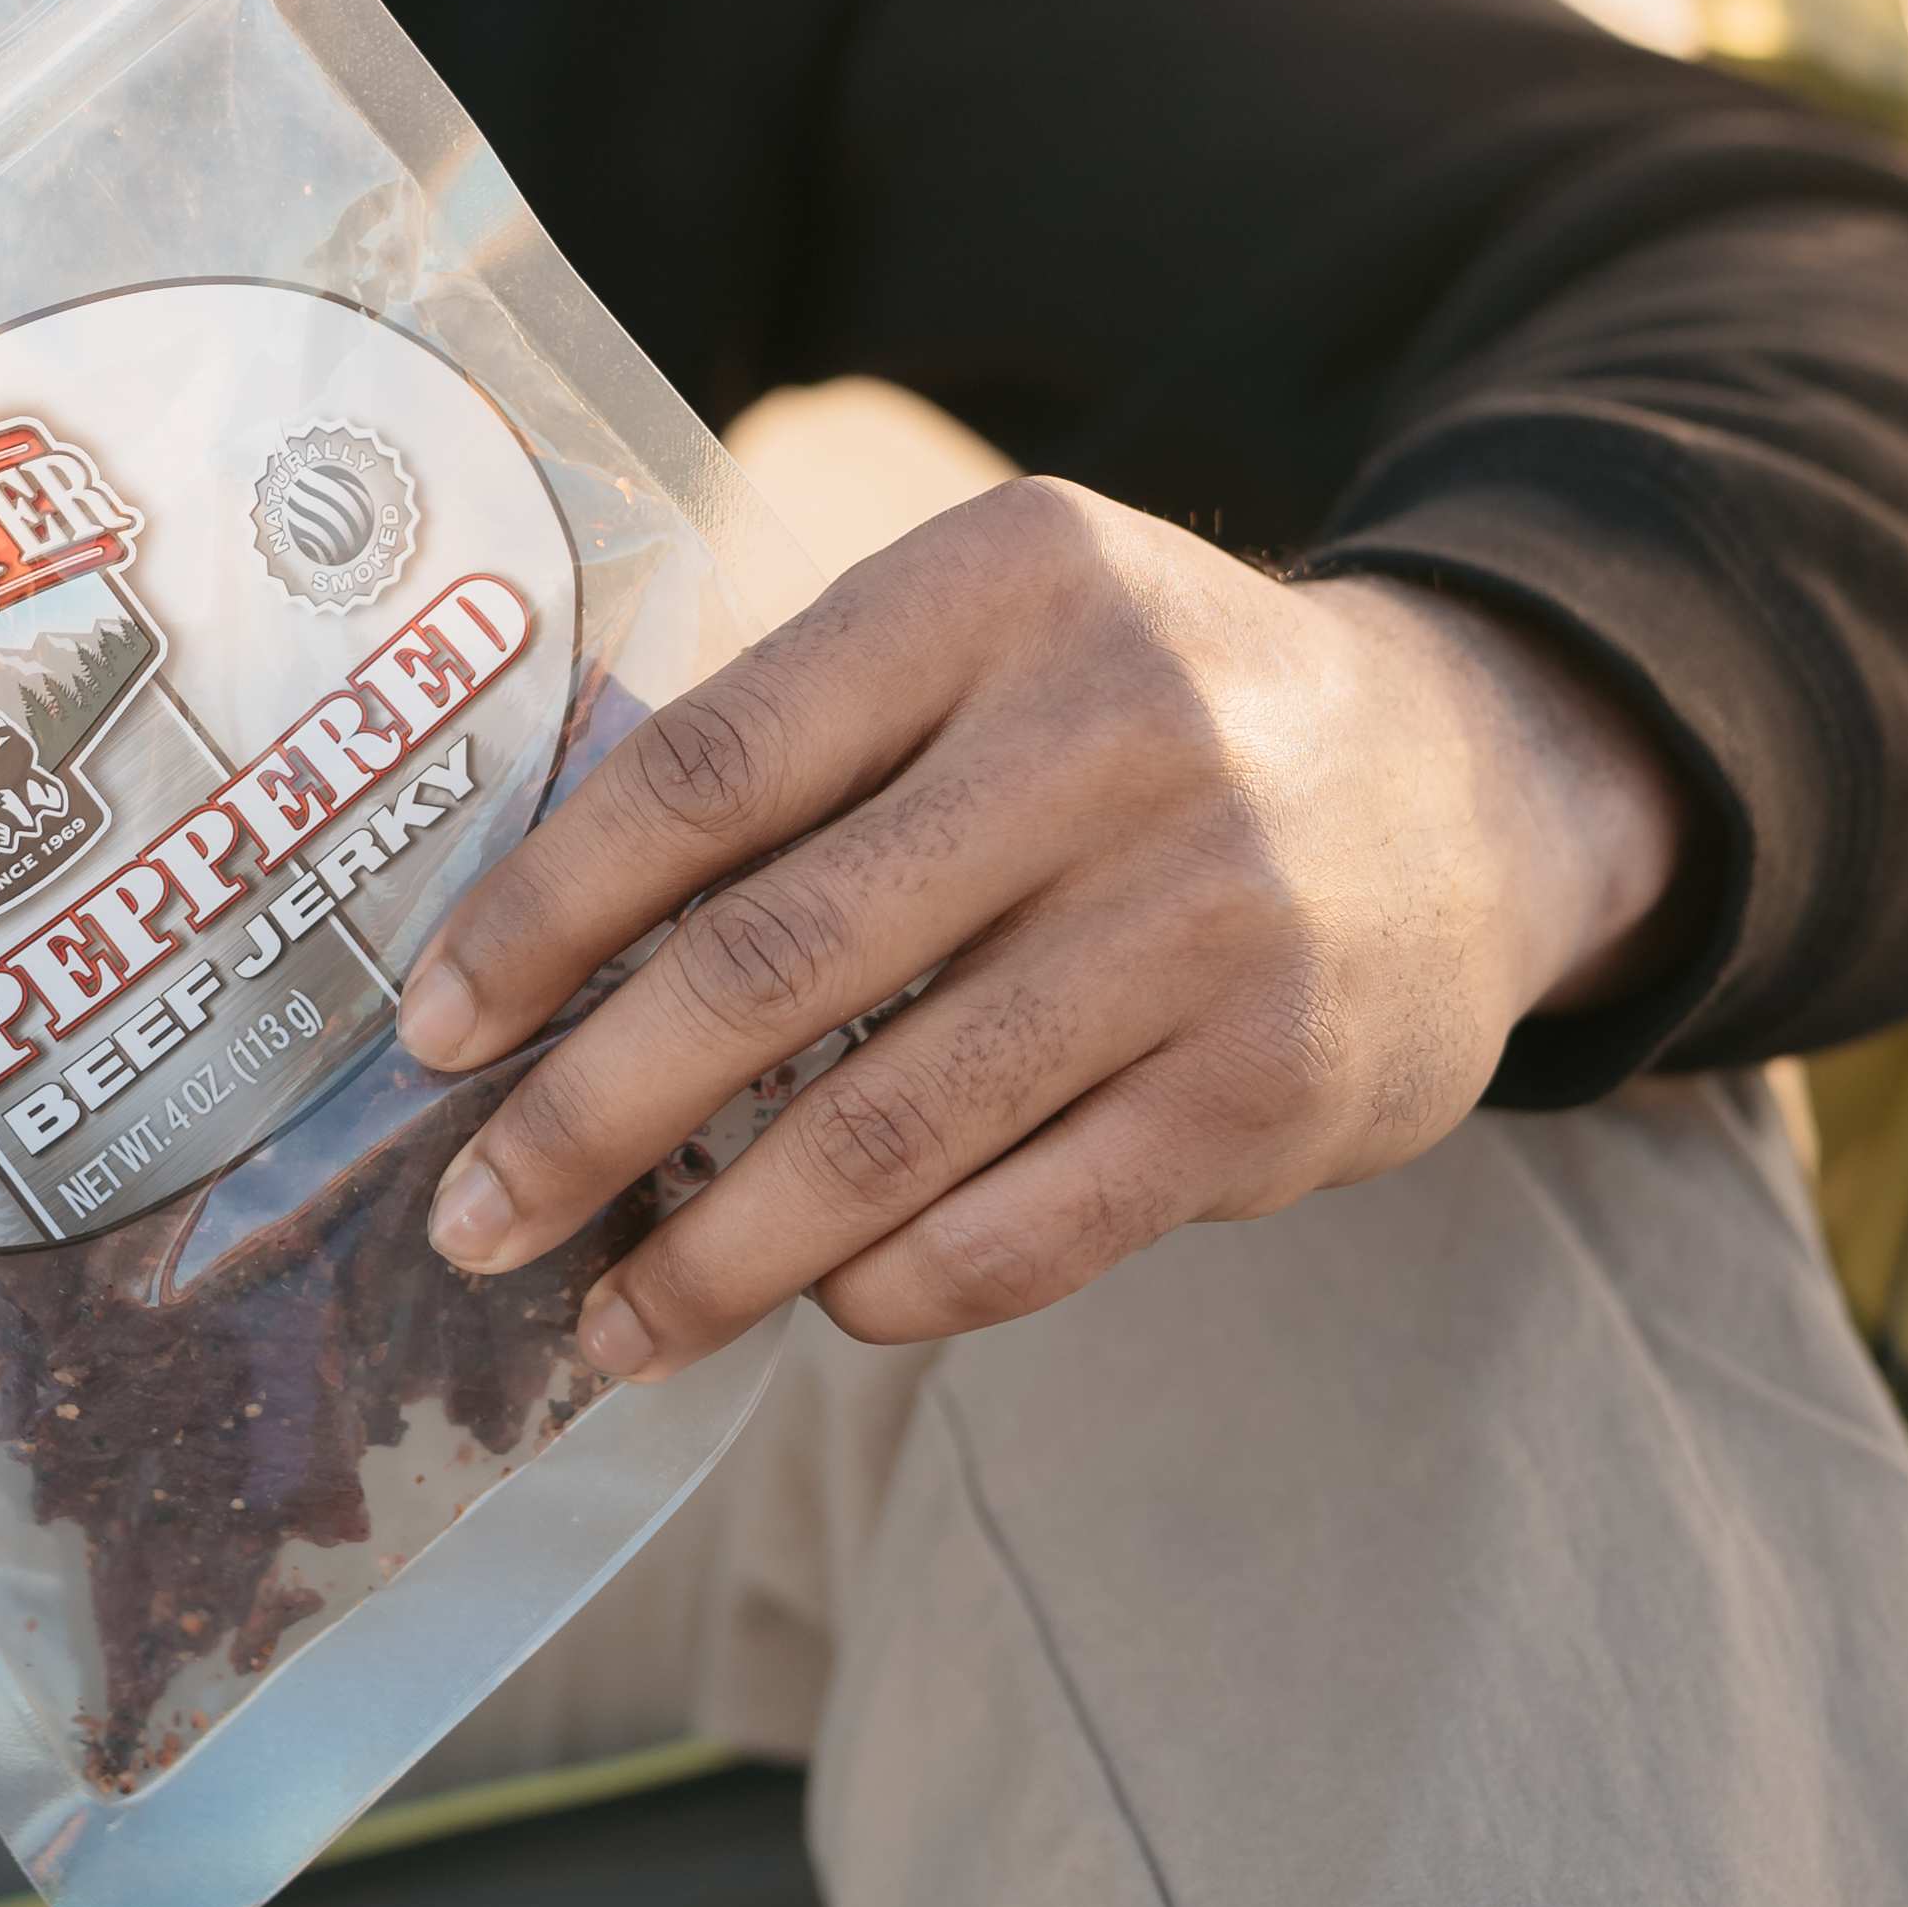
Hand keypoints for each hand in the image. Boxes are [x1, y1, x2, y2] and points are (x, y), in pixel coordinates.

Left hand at [408, 482, 1691, 1362]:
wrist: (1476, 788)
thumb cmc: (1145, 716)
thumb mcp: (994, 635)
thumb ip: (804, 739)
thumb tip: (529, 946)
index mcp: (1000, 585)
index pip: (711, 767)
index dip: (544, 914)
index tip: (431, 1031)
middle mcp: (1112, 734)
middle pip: (776, 960)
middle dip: (589, 1114)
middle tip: (474, 1221)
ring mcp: (1205, 918)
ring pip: (888, 1128)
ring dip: (717, 1252)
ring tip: (610, 1320)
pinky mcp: (1270, 1086)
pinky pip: (1024, 1228)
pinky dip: (891, 1286)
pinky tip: (818, 1304)